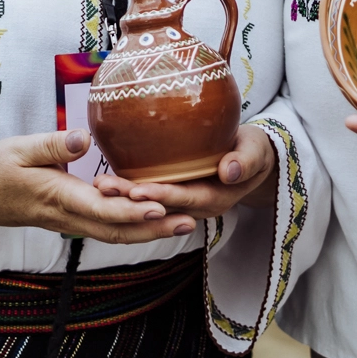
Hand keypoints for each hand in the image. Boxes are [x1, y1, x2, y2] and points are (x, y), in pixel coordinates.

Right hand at [0, 130, 195, 243]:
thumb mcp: (19, 148)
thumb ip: (53, 145)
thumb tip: (83, 139)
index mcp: (58, 197)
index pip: (102, 211)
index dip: (133, 212)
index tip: (161, 207)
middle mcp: (68, 215)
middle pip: (117, 230)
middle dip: (153, 229)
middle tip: (189, 222)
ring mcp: (69, 220)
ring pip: (113, 232)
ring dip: (148, 230)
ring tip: (182, 222)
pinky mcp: (69, 217)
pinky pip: (104, 226)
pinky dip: (131, 225)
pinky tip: (151, 216)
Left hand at [92, 124, 276, 219]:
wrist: (252, 158)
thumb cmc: (254, 150)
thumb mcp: (256, 152)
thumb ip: (245, 161)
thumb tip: (229, 171)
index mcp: (217, 198)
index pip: (187, 199)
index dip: (163, 196)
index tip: (140, 191)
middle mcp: (196, 207)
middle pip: (162, 206)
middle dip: (132, 199)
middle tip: (105, 188)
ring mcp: (184, 203)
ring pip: (152, 204)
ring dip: (125, 197)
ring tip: (100, 185)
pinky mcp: (175, 193)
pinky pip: (150, 196)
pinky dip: (130, 191)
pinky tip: (108, 181)